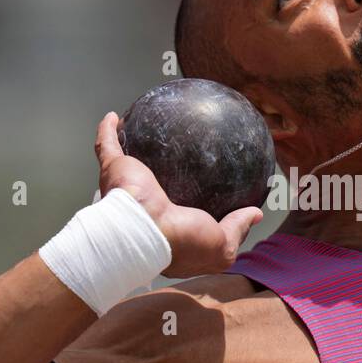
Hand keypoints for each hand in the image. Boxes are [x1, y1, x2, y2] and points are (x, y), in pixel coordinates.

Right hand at [94, 112, 262, 277]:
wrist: (145, 232)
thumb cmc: (182, 241)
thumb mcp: (221, 245)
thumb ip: (236, 228)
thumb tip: (254, 213)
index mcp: (167, 229)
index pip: (180, 215)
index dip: (192, 204)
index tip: (208, 190)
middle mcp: (145, 209)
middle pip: (157, 184)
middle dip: (165, 171)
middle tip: (184, 154)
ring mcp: (127, 189)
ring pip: (131, 161)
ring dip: (133, 145)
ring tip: (152, 128)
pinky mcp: (114, 169)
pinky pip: (107, 144)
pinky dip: (108, 130)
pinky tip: (114, 116)